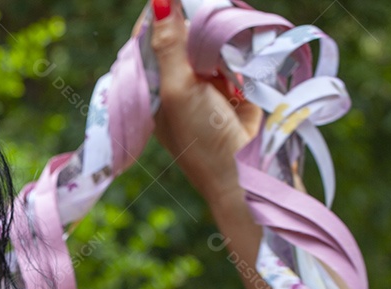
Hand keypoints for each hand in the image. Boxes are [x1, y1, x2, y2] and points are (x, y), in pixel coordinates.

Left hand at [148, 0, 261, 207]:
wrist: (242, 169)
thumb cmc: (200, 138)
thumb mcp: (178, 90)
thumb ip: (169, 45)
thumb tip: (158, 0)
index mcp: (152, 84)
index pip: (148, 38)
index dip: (159, 16)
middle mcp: (176, 80)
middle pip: (181, 35)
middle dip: (195, 25)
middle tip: (204, 31)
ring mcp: (205, 81)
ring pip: (209, 40)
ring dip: (219, 40)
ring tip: (221, 59)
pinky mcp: (233, 82)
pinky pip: (233, 53)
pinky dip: (238, 52)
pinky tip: (238, 60)